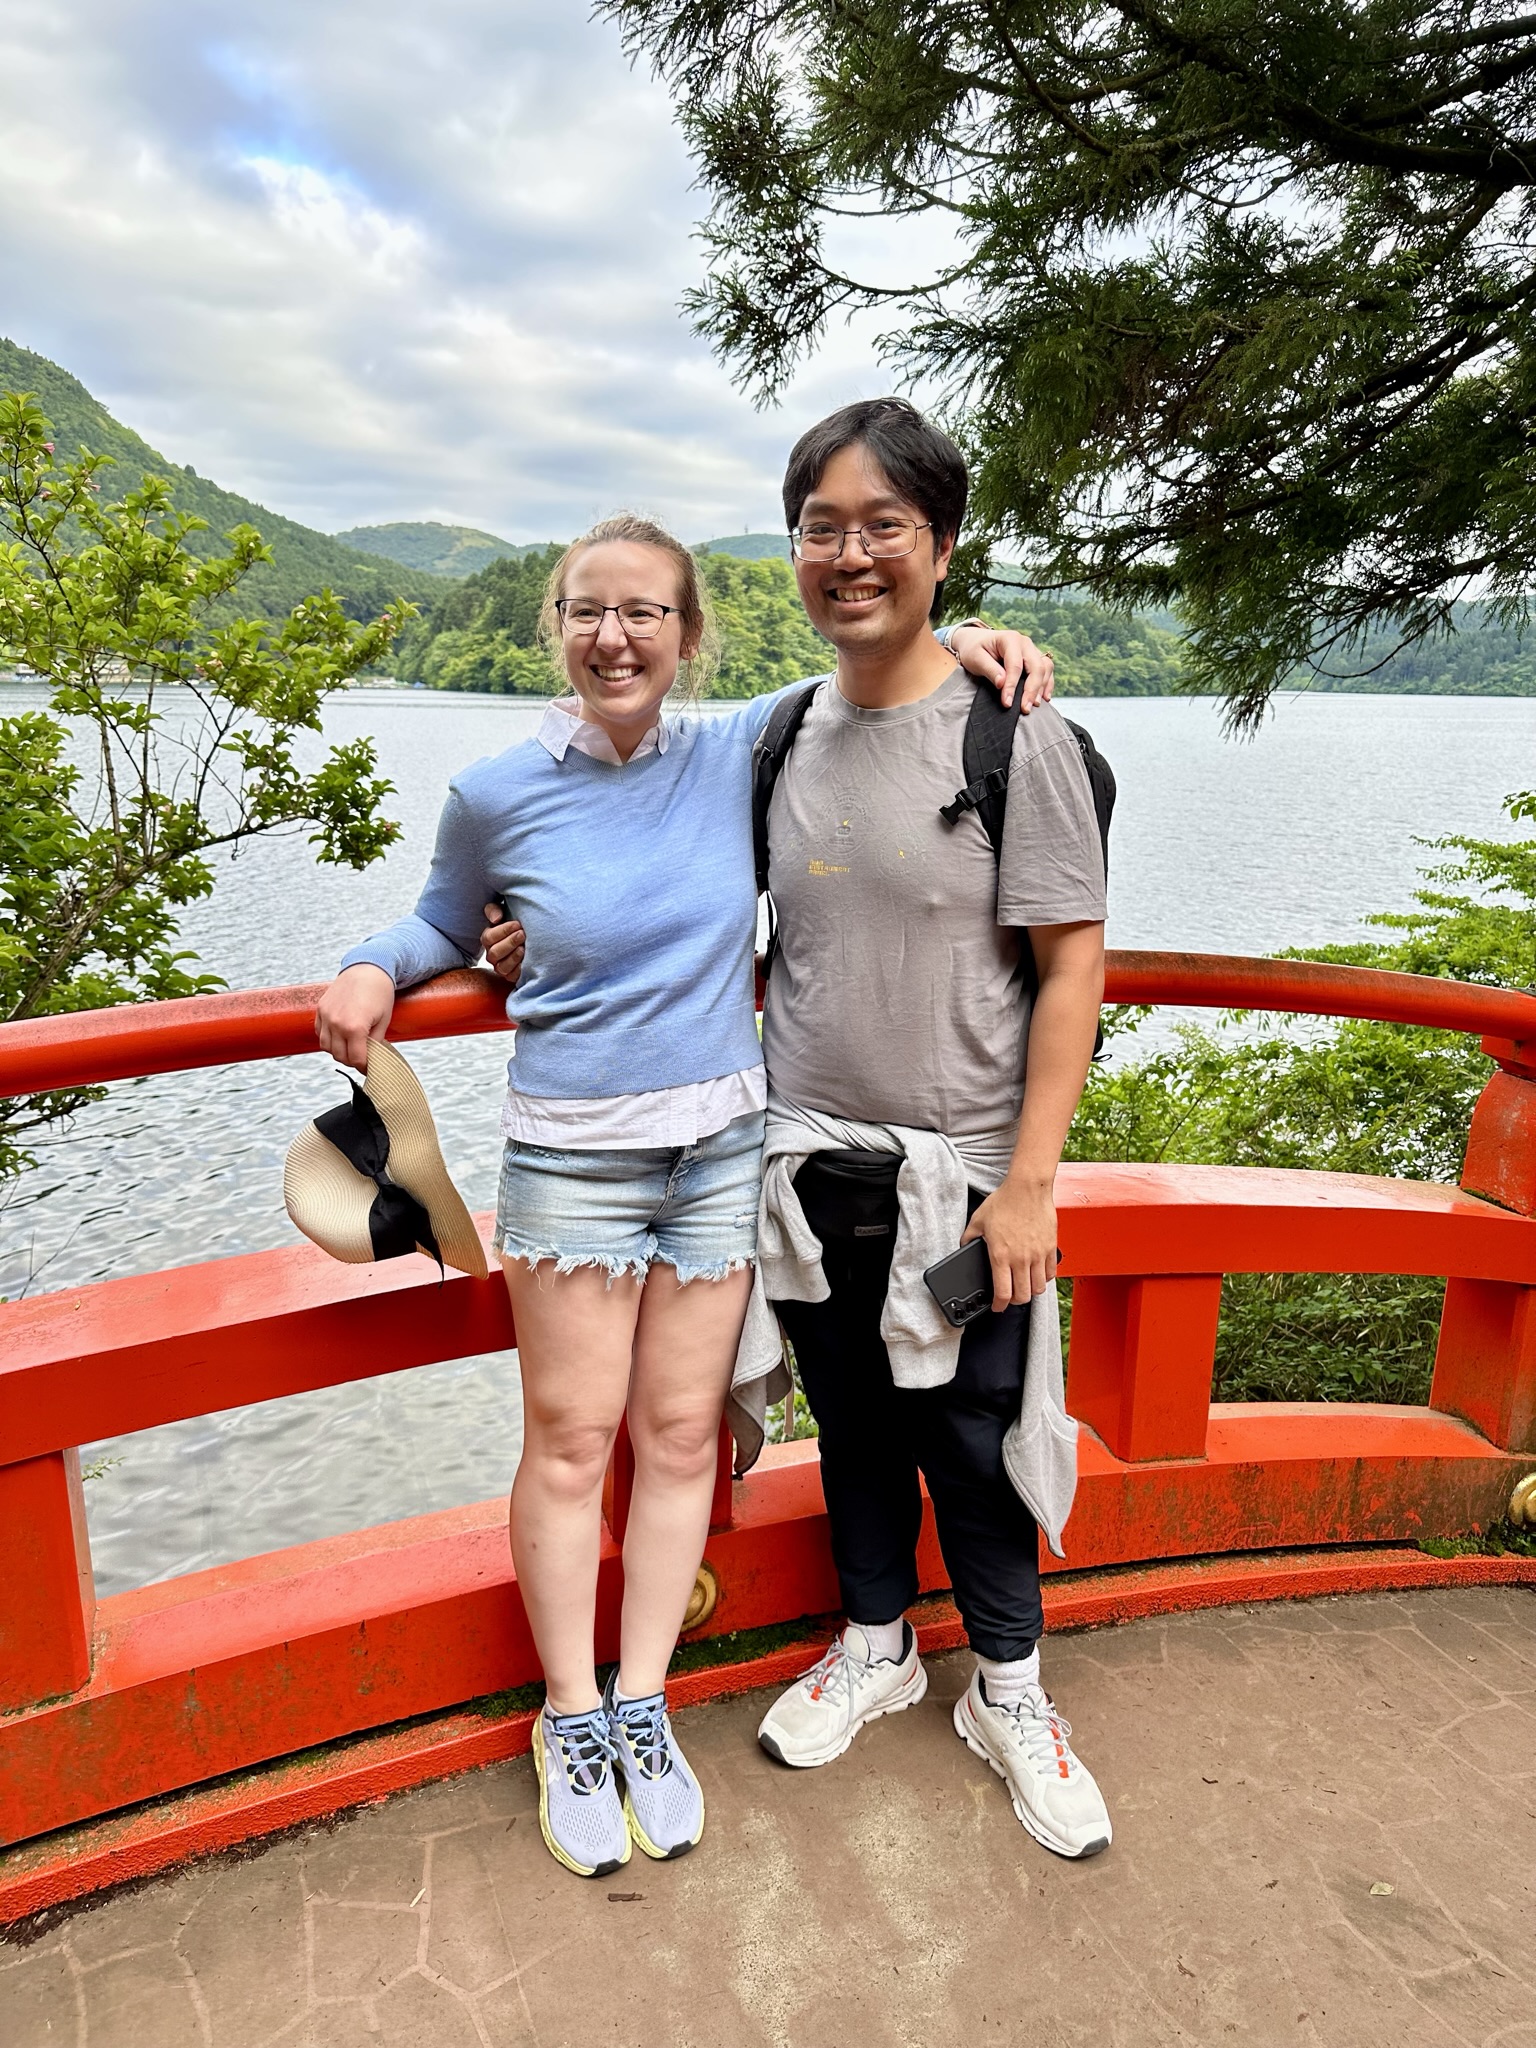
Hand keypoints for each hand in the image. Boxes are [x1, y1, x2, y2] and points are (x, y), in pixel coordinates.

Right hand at [315, 964, 395, 1073]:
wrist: (368, 968)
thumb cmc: (380, 993)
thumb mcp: (384, 1020)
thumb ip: (375, 1042)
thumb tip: (371, 1057)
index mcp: (355, 1028)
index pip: (355, 1059)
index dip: (364, 1066)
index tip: (368, 1068)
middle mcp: (336, 1023)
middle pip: (339, 1056)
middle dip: (351, 1060)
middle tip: (361, 1058)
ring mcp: (326, 1016)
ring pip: (326, 1047)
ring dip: (337, 1051)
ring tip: (350, 1047)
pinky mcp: (320, 1009)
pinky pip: (319, 1032)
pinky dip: (327, 1038)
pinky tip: (339, 1035)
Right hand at [480, 902, 525, 987]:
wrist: (533, 936)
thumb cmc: (516, 923)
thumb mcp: (505, 911)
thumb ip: (494, 910)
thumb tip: (496, 918)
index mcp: (488, 939)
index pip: (489, 937)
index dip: (503, 931)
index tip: (517, 924)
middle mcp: (492, 954)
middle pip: (495, 953)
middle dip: (509, 942)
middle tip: (523, 934)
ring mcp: (501, 967)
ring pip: (502, 967)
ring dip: (514, 957)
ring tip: (524, 947)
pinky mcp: (511, 976)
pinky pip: (512, 977)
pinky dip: (519, 969)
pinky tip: (527, 960)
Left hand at [948, 624, 1054, 711]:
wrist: (976, 641)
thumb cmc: (974, 649)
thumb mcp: (975, 658)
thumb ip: (989, 670)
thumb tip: (1002, 683)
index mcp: (1010, 639)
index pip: (1015, 665)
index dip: (1012, 686)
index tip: (1007, 703)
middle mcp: (1025, 643)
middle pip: (1036, 667)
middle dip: (1032, 690)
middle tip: (1025, 708)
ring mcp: (1032, 650)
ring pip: (1045, 668)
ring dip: (1042, 687)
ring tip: (1034, 705)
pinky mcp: (1035, 658)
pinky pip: (1047, 670)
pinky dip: (1047, 684)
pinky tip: (1044, 698)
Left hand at [962, 1176, 1057, 1311]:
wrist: (1027, 1188)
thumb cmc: (1004, 1201)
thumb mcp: (978, 1220)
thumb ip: (968, 1237)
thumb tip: (963, 1246)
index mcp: (1000, 1255)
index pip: (1002, 1293)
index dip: (998, 1306)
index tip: (996, 1307)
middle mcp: (1021, 1259)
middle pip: (1023, 1296)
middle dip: (1014, 1301)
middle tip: (1009, 1296)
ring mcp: (1038, 1254)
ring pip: (1038, 1288)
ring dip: (1030, 1291)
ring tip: (1024, 1286)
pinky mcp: (1050, 1248)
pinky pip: (1050, 1273)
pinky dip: (1044, 1278)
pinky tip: (1037, 1273)